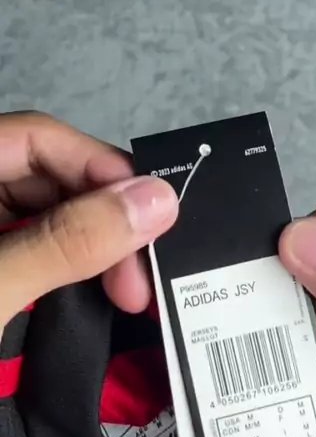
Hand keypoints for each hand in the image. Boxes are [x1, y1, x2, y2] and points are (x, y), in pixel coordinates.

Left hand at [0, 111, 177, 330]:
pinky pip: (37, 255)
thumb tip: (158, 200)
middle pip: (51, 179)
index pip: (40, 138)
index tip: (152, 218)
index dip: (101, 168)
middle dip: (104, 224)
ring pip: (50, 220)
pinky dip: (70, 276)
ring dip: (94, 255)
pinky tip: (97, 299)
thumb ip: (67, 241)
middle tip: (139, 282)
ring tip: (130, 295)